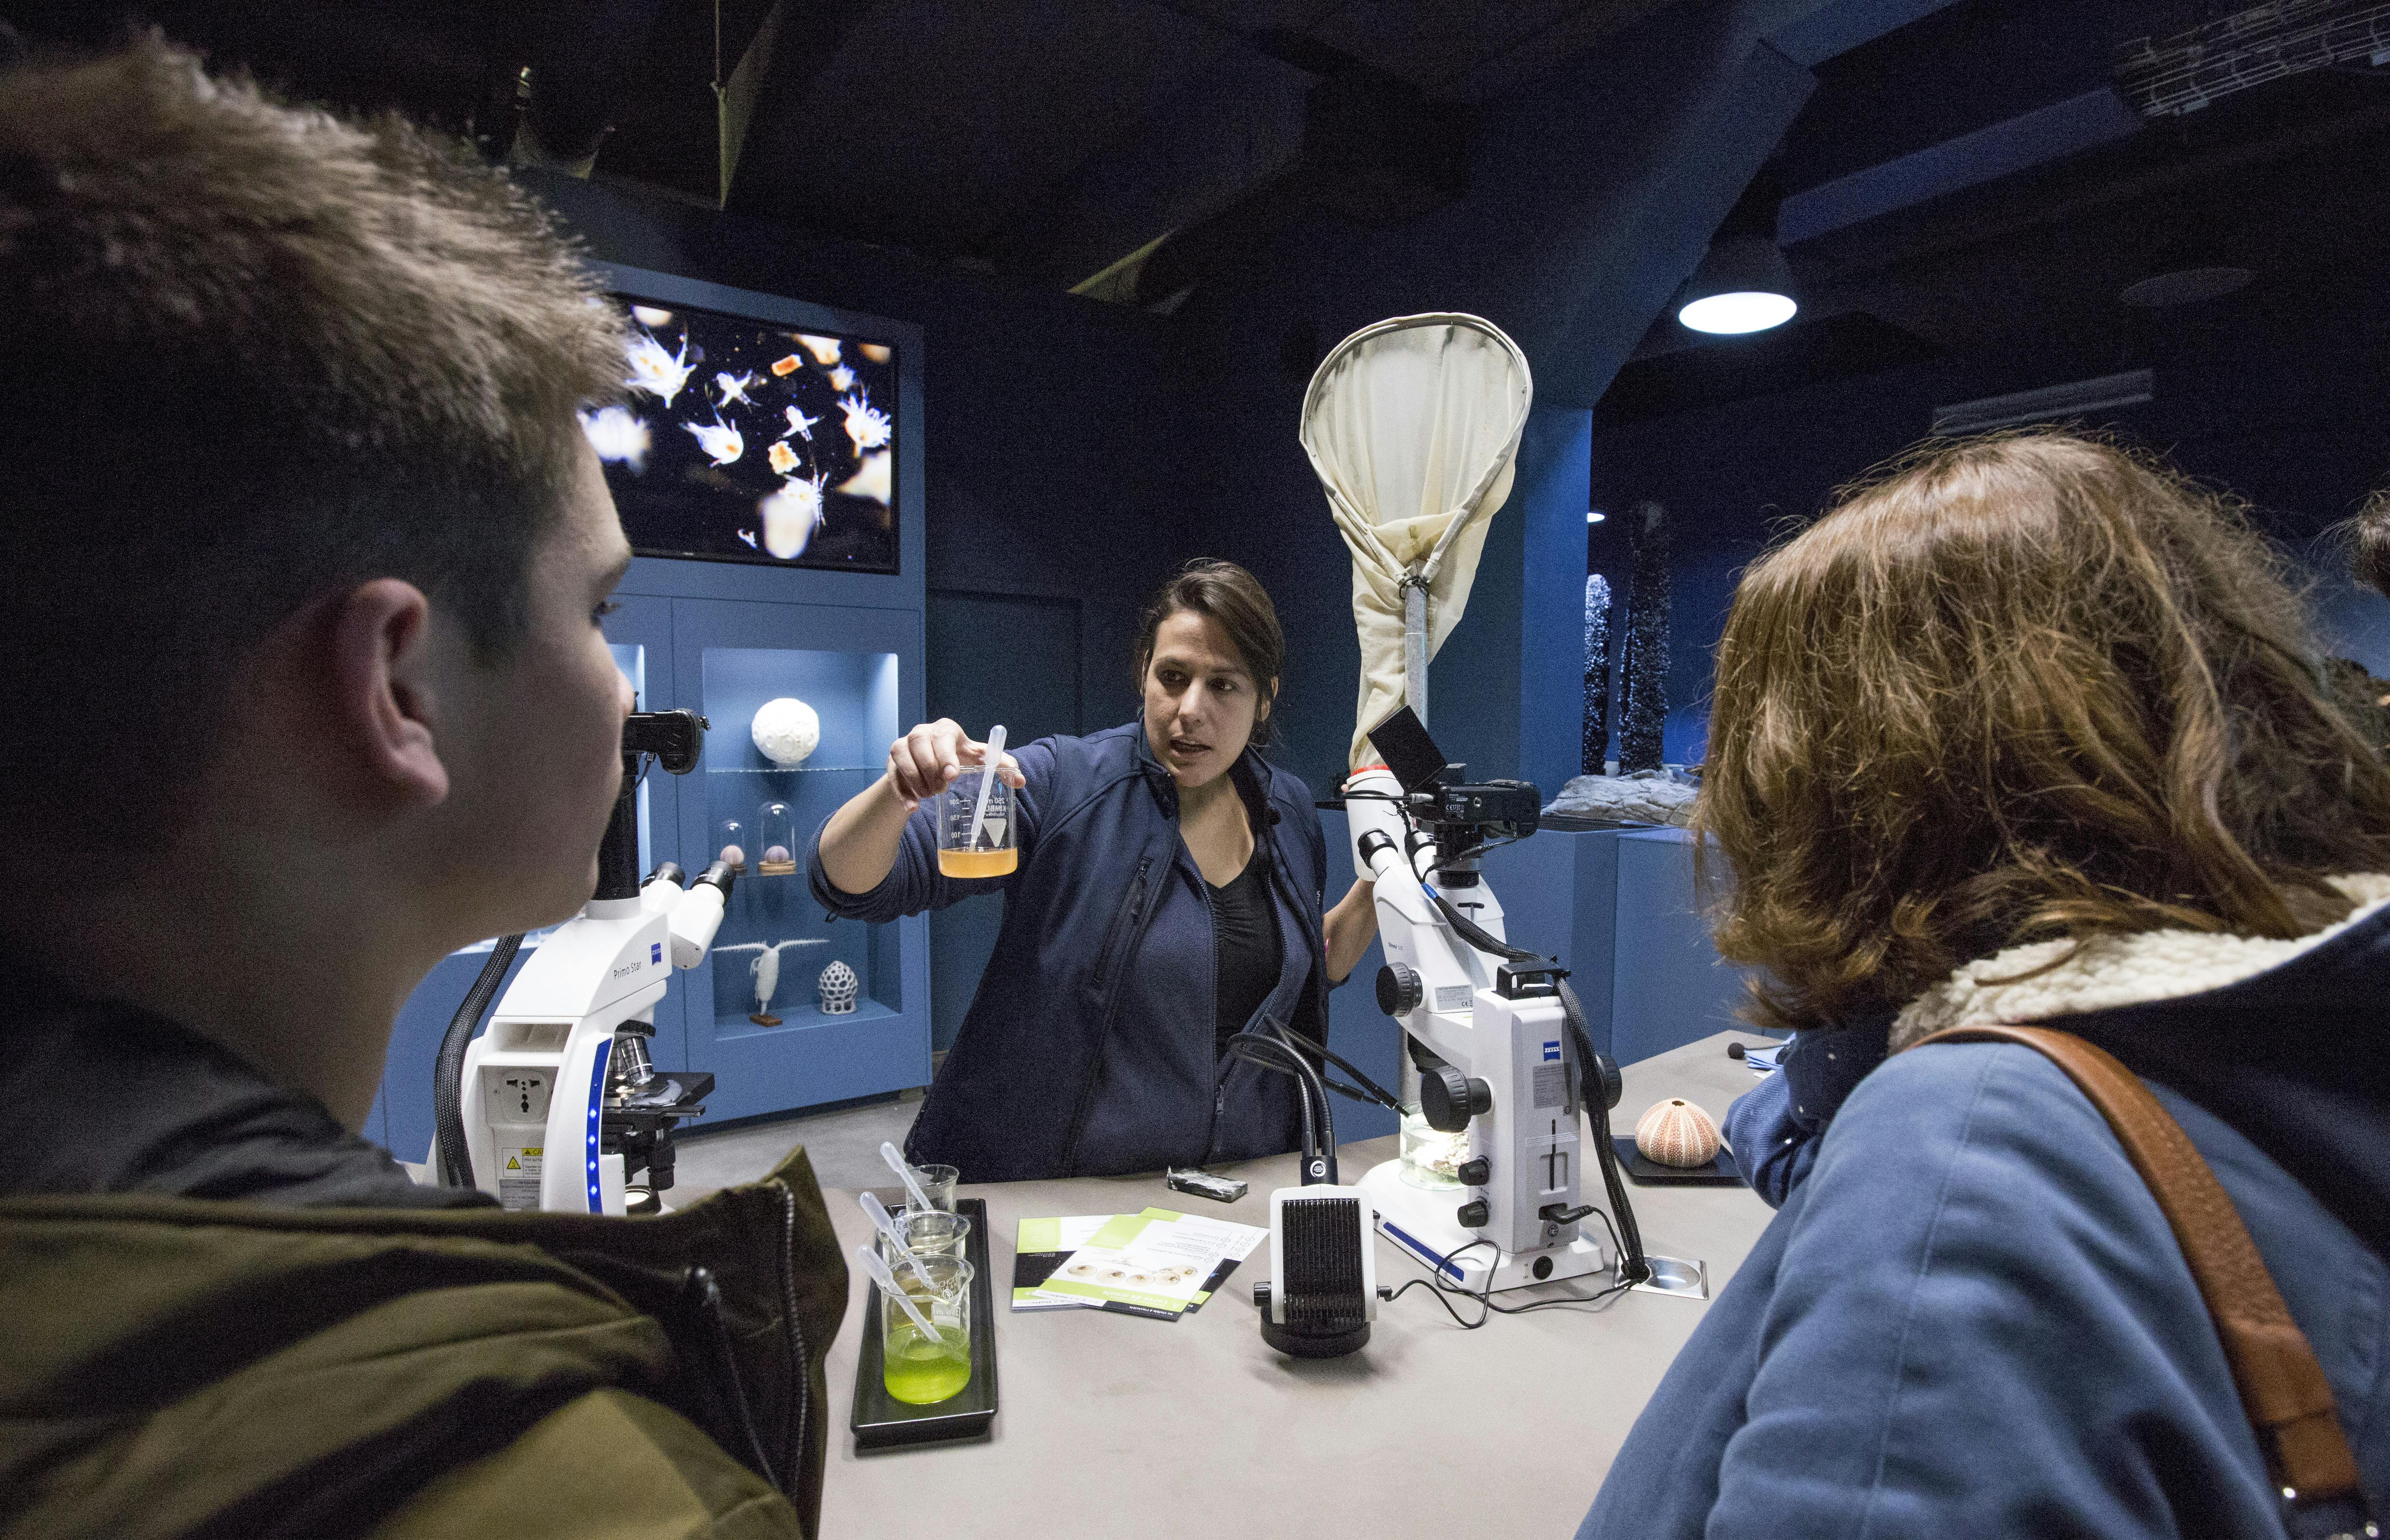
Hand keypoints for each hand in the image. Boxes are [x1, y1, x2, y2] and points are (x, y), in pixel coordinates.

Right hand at [884, 719, 1024, 810]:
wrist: (928, 768)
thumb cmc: (958, 760)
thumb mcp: (978, 761)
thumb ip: (1000, 766)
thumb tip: (1021, 780)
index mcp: (946, 730)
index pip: (944, 737)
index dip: (947, 755)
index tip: (953, 776)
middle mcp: (922, 733)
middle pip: (922, 747)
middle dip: (932, 771)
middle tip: (942, 789)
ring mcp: (903, 746)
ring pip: (905, 761)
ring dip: (919, 783)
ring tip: (931, 796)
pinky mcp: (891, 762)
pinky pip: (893, 778)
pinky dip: (903, 794)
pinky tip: (912, 807)